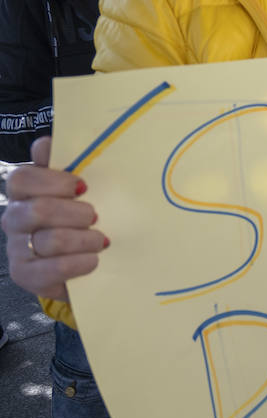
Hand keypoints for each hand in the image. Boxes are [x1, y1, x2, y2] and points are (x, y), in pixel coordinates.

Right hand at [2, 137, 105, 301]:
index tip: (83, 186)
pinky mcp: (25, 274)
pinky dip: (80, 262)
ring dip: (85, 239)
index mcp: (24, 192)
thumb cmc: (81, 217)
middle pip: (39, 210)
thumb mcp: (79, 189)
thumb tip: (46, 143)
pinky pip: (54, 268)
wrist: (84, 262)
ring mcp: (17, 247)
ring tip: (101, 240)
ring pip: (51, 240)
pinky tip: (93, 259)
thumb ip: (65, 163)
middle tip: (95, 216)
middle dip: (77, 213)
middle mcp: (14, 218)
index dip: (54, 181)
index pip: (23, 178)